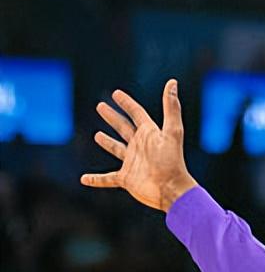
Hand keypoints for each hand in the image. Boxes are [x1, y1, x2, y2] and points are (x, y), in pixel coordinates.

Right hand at [81, 79, 197, 211]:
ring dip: (107, 142)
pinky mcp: (126, 179)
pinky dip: (96, 179)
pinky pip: (107, 179)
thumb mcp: (172, 131)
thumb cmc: (172, 161)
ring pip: (117, 149)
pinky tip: (84, 179)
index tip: (116, 93)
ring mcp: (132, 162)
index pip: (137, 114)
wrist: (171, 189)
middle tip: (100, 106)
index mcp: (150, 134)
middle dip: (112, 118)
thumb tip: (172, 82)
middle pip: (124, 128)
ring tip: (97, 135)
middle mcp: (140, 146)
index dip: (127, 103)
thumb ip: (171, 107)